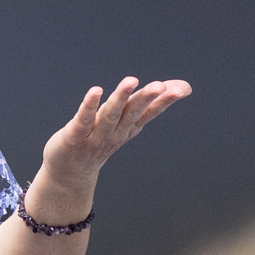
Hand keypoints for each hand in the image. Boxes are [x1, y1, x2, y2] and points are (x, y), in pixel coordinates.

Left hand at [40, 76, 191, 193]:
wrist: (71, 174)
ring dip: (121, 97)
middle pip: (133, 112)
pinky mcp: (76, 136)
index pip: (150, 112)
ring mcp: (96, 136)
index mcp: (129, 127)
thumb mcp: (126, 121)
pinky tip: (96, 90)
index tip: (183, 89)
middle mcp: (116, 132)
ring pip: (110, 114)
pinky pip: (84, 119)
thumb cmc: (99, 141)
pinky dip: (90, 105)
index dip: (165, 101)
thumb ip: (146, 102)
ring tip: (131, 81)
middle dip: (146, 98)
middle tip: (160, 86)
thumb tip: (182, 86)